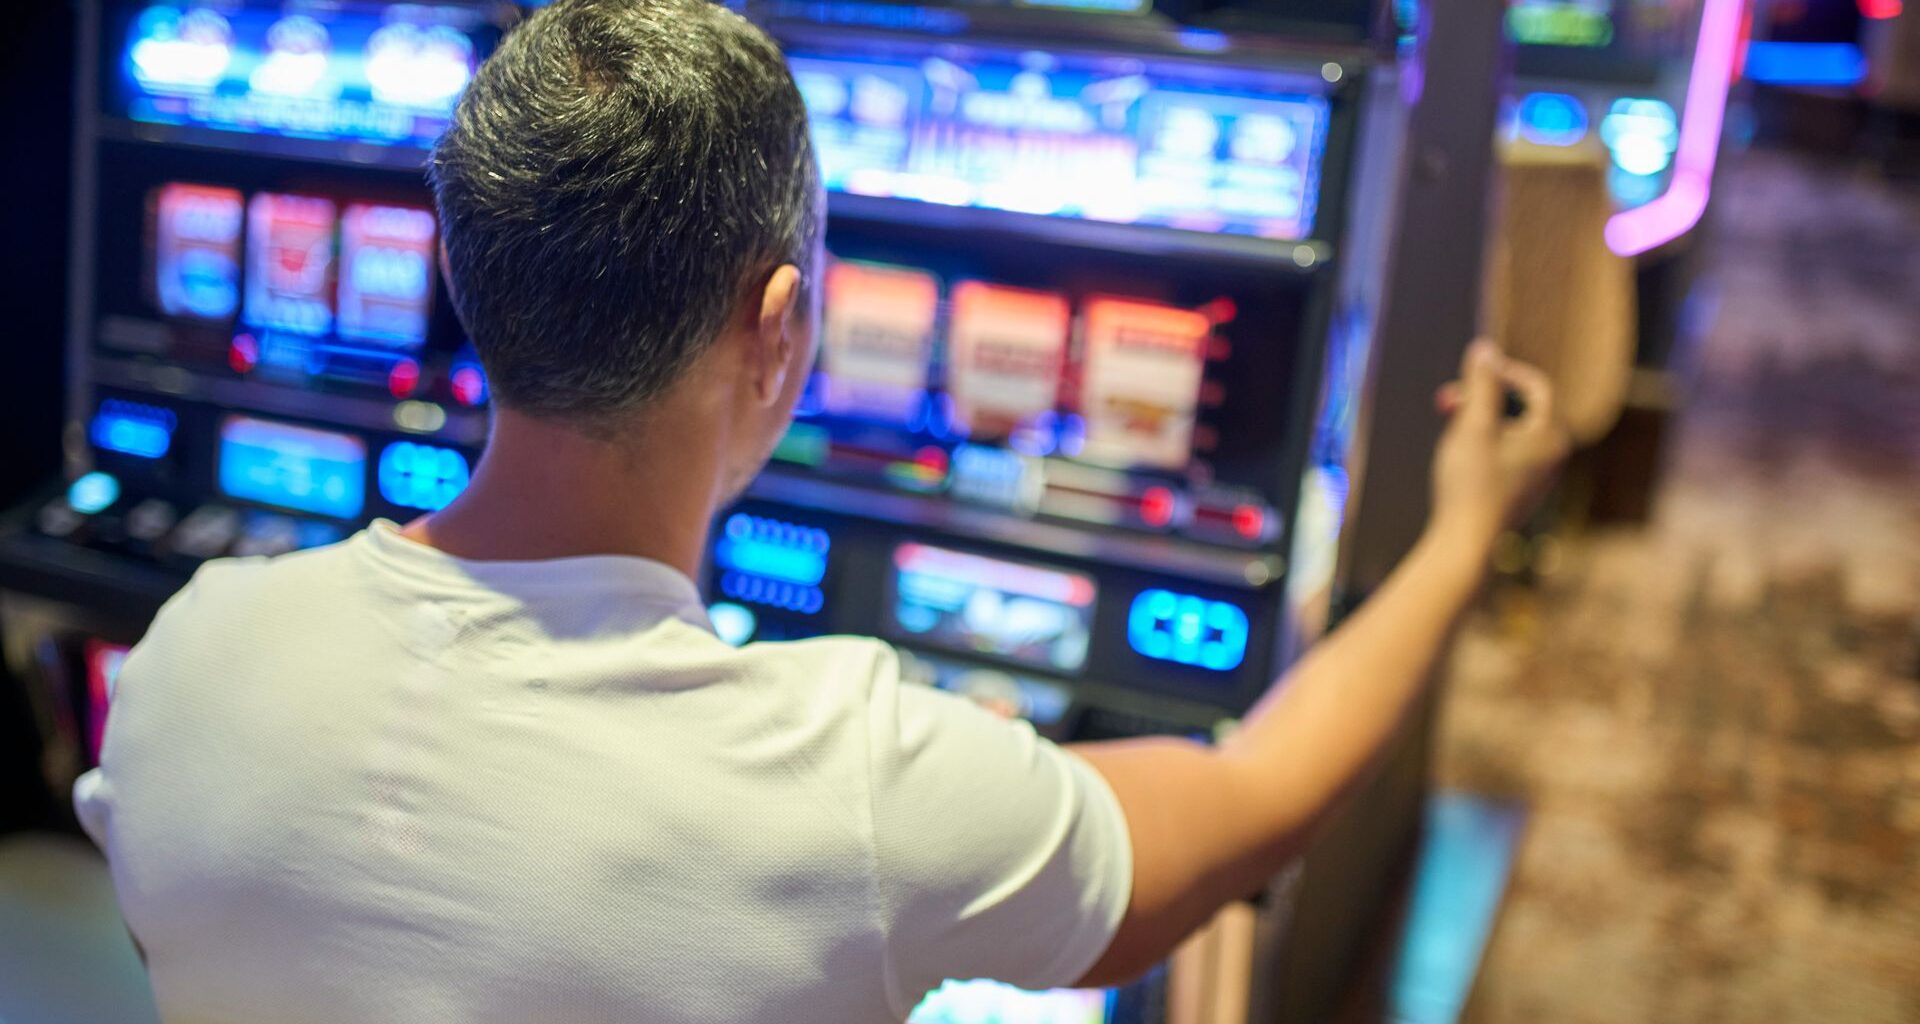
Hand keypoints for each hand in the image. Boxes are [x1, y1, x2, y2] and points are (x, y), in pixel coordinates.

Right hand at [1427, 340, 1569, 554]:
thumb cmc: (1472, 484)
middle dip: (1479, 400)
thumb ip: (1481, 383)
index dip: (1504, 372)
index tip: (1472, 372)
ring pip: (1506, 432)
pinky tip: (1454, 464)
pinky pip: (1502, 455)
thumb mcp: (1473, 425)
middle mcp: (1552, 455)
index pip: (1536, 386)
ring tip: (1447, 437)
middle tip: (1444, 403)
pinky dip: (1478, 447)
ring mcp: (1537, 476)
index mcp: (1552, 435)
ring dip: (1474, 423)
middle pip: (1518, 409)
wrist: (1466, 544)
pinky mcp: (1519, 491)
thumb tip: (1485, 348)